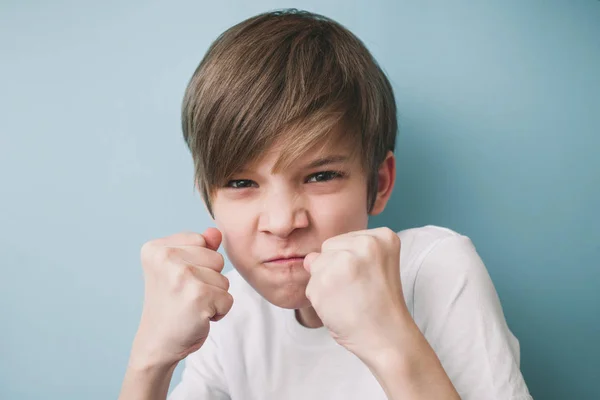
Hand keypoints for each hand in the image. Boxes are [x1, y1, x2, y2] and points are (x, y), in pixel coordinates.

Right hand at [130, 228, 233, 367]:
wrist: (157, 343)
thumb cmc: (171, 305)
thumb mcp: (180, 269)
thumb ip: (199, 247)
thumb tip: (215, 232)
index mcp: (156, 248)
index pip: (202, 241)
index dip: (199, 264)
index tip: (178, 281)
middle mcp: (165, 258)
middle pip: (217, 258)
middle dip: (209, 279)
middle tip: (185, 296)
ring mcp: (182, 276)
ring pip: (224, 278)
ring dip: (214, 296)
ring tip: (191, 306)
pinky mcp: (198, 296)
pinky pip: (228, 298)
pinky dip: (219, 311)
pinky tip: (197, 317)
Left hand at [303, 227, 408, 361]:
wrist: (388, 338)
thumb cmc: (380, 304)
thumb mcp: (376, 265)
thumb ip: (347, 252)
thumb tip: (309, 258)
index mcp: (383, 236)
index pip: (345, 240)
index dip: (351, 264)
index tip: (367, 279)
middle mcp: (364, 243)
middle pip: (328, 249)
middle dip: (335, 269)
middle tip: (357, 290)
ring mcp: (343, 261)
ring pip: (316, 265)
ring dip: (325, 284)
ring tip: (349, 299)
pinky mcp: (324, 281)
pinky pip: (309, 286)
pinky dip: (319, 300)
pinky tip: (340, 308)